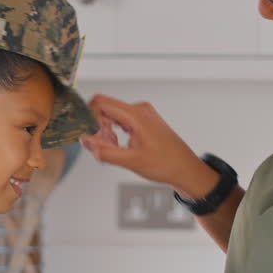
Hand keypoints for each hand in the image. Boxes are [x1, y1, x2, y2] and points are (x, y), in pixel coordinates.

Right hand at [80, 94, 207, 191]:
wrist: (185, 169)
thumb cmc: (166, 164)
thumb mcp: (131, 161)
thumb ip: (104, 151)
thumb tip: (86, 141)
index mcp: (136, 115)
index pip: (101, 102)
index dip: (89, 118)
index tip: (91, 134)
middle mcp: (139, 110)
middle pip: (105, 109)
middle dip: (98, 128)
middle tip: (103, 147)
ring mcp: (142, 114)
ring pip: (112, 115)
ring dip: (106, 132)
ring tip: (114, 149)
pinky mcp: (143, 121)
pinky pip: (120, 120)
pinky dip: (115, 132)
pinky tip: (120, 147)